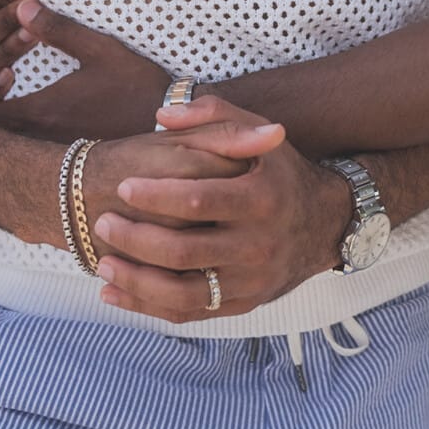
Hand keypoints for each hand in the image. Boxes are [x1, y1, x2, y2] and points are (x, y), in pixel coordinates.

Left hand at [0, 0, 170, 140]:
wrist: (170, 123)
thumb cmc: (136, 84)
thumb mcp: (99, 48)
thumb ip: (57, 28)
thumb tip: (21, 4)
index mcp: (40, 110)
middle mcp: (39, 139)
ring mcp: (51, 152)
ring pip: (2, 145)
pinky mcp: (64, 157)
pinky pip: (22, 152)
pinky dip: (11, 136)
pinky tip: (16, 116)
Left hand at [88, 95, 353, 323]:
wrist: (325, 225)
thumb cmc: (281, 174)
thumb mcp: (259, 134)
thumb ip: (213, 114)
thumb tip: (162, 116)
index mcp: (261, 199)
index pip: (198, 200)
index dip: (156, 195)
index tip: (123, 186)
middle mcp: (259, 245)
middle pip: (184, 252)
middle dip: (135, 239)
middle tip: (105, 222)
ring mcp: (251, 281)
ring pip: (182, 293)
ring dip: (135, 280)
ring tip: (103, 261)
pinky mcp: (243, 305)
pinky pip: (189, 314)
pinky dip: (147, 307)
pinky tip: (114, 291)